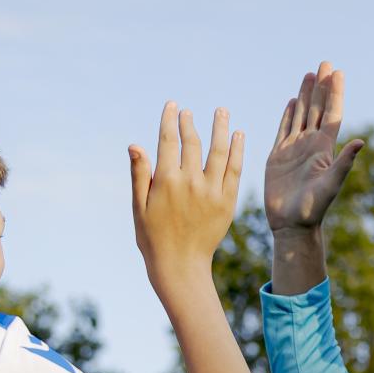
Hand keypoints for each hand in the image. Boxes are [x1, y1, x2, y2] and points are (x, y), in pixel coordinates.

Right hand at [129, 102, 244, 284]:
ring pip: (219, 151)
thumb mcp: (139, 207)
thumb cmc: (154, 238)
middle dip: (189, 123)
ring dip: (220, 128)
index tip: (172, 106)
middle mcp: (190, 182)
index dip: (170, 121)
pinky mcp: (227, 201)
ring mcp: (212, 191)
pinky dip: (238, 150)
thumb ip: (140, 174)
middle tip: (188, 112)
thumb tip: (135, 145)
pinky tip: (238, 135)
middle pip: (193, 143)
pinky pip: (235, 169)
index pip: (168, 141)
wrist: (181, 266)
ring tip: (221, 111)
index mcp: (166, 181)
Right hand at [264, 62, 363, 233]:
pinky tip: (291, 102)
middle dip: (321, 86)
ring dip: (305, 95)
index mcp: (324, 148)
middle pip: (316, 108)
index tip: (337, 72)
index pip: (331, 113)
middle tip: (324, 63)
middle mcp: (311, 145)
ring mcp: (294, 149)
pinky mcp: (278, 156)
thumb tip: (362, 142)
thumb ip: (344, 162)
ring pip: (301, 115)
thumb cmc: (314, 208)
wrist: (292, 224)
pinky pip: (283, 129)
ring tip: (309, 74)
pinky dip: (288, 115)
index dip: (335, 93)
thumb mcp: (331, 184)